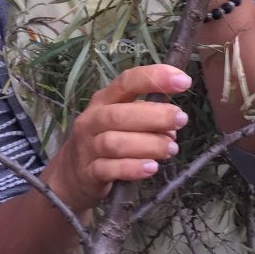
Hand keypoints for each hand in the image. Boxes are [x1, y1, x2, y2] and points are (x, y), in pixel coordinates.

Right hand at [52, 64, 190, 212]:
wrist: (71, 175)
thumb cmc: (104, 139)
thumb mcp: (119, 120)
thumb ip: (145, 116)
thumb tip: (174, 121)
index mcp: (104, 100)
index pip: (127, 82)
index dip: (154, 78)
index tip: (183, 80)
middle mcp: (93, 119)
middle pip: (120, 114)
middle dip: (155, 115)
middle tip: (180, 119)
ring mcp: (88, 146)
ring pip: (116, 142)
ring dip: (148, 144)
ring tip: (170, 148)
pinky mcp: (89, 172)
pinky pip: (110, 169)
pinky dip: (132, 168)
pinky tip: (151, 168)